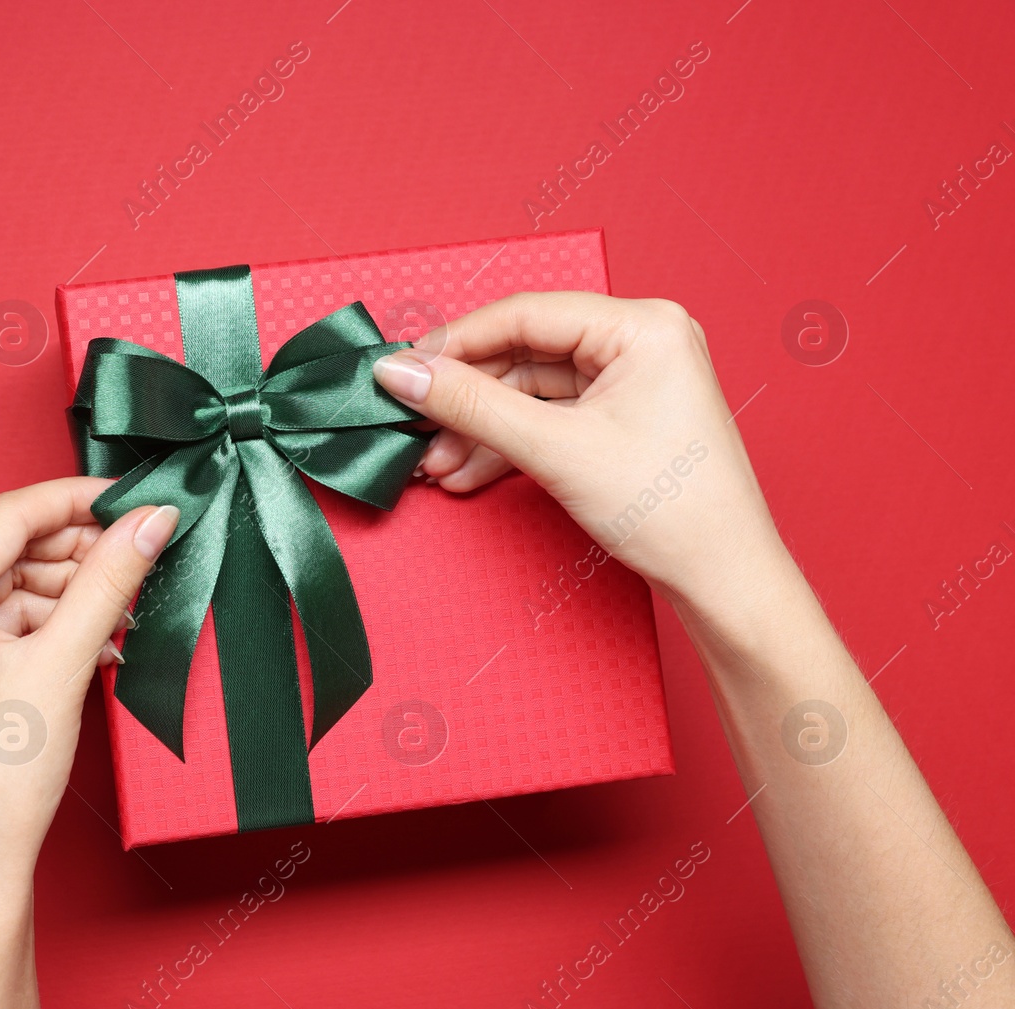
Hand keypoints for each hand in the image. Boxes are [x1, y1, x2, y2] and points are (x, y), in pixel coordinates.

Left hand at [0, 478, 178, 892]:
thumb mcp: (63, 665)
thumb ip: (108, 582)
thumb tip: (148, 521)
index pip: (7, 515)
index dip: (77, 500)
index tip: (133, 499)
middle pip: (7, 550)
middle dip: (77, 552)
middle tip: (139, 555)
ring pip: (9, 589)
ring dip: (69, 594)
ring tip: (124, 611)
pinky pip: (1, 626)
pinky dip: (49, 628)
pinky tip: (97, 642)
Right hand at [371, 292, 787, 610]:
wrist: (722, 578)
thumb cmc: (671, 511)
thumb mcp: (555, 450)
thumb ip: (471, 406)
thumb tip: (403, 373)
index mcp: (643, 326)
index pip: (525, 314)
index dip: (455, 343)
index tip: (401, 369)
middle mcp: (642, 340)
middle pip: (524, 353)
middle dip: (465, 398)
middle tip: (411, 422)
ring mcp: (634, 380)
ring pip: (531, 391)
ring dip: (479, 428)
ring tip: (434, 464)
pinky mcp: (623, 417)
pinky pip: (550, 417)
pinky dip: (508, 444)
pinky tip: (468, 471)